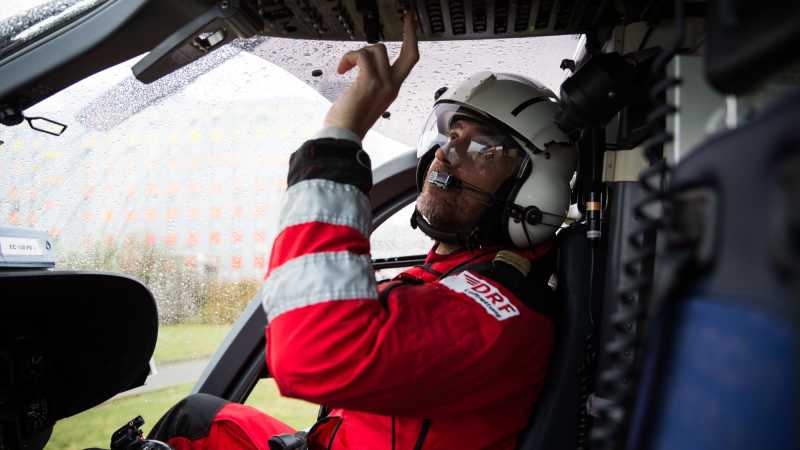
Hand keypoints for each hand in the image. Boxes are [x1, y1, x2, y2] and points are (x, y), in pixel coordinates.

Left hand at [323, 10, 419, 138]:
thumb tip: (363, 64)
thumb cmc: (350, 121)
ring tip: (346, 67)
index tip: (410, 24)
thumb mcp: (368, 99)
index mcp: (393, 89)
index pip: (410, 61)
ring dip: (358, 53)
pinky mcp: (369, 82)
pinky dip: (348, 58)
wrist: (344, 136)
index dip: (412, 40)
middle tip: (406, 17)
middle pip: (408, 52)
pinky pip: (361, 56)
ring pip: (377, 49)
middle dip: (408, 31)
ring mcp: (383, 84)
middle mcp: (393, 86)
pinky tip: (342, 70)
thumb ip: (372, 83)